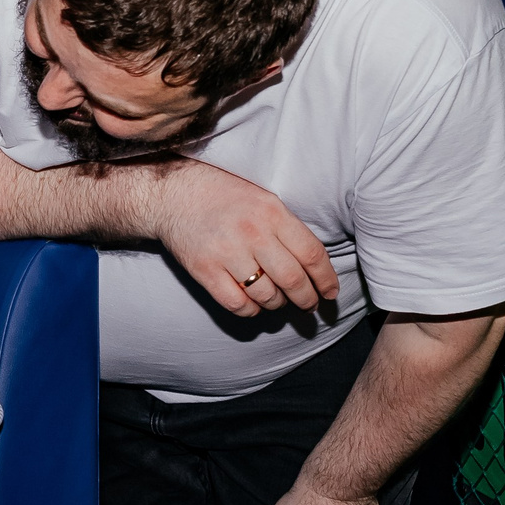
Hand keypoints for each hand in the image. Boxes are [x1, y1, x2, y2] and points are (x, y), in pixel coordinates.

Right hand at [150, 161, 338, 316]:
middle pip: (293, 280)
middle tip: (309, 305)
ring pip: (267, 296)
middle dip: (307, 299)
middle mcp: (253, 233)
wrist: (174, 193)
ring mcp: (227, 253)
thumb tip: (313, 265)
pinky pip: (237, 304)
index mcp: (272, 212)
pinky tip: (252, 304)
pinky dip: (250, 311)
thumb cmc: (224, 196)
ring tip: (277, 300)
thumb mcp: (263, 199)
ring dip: (277, 304)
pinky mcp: (205, 270)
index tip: (330, 293)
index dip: (326, 279)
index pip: (311, 254)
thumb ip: (287, 227)